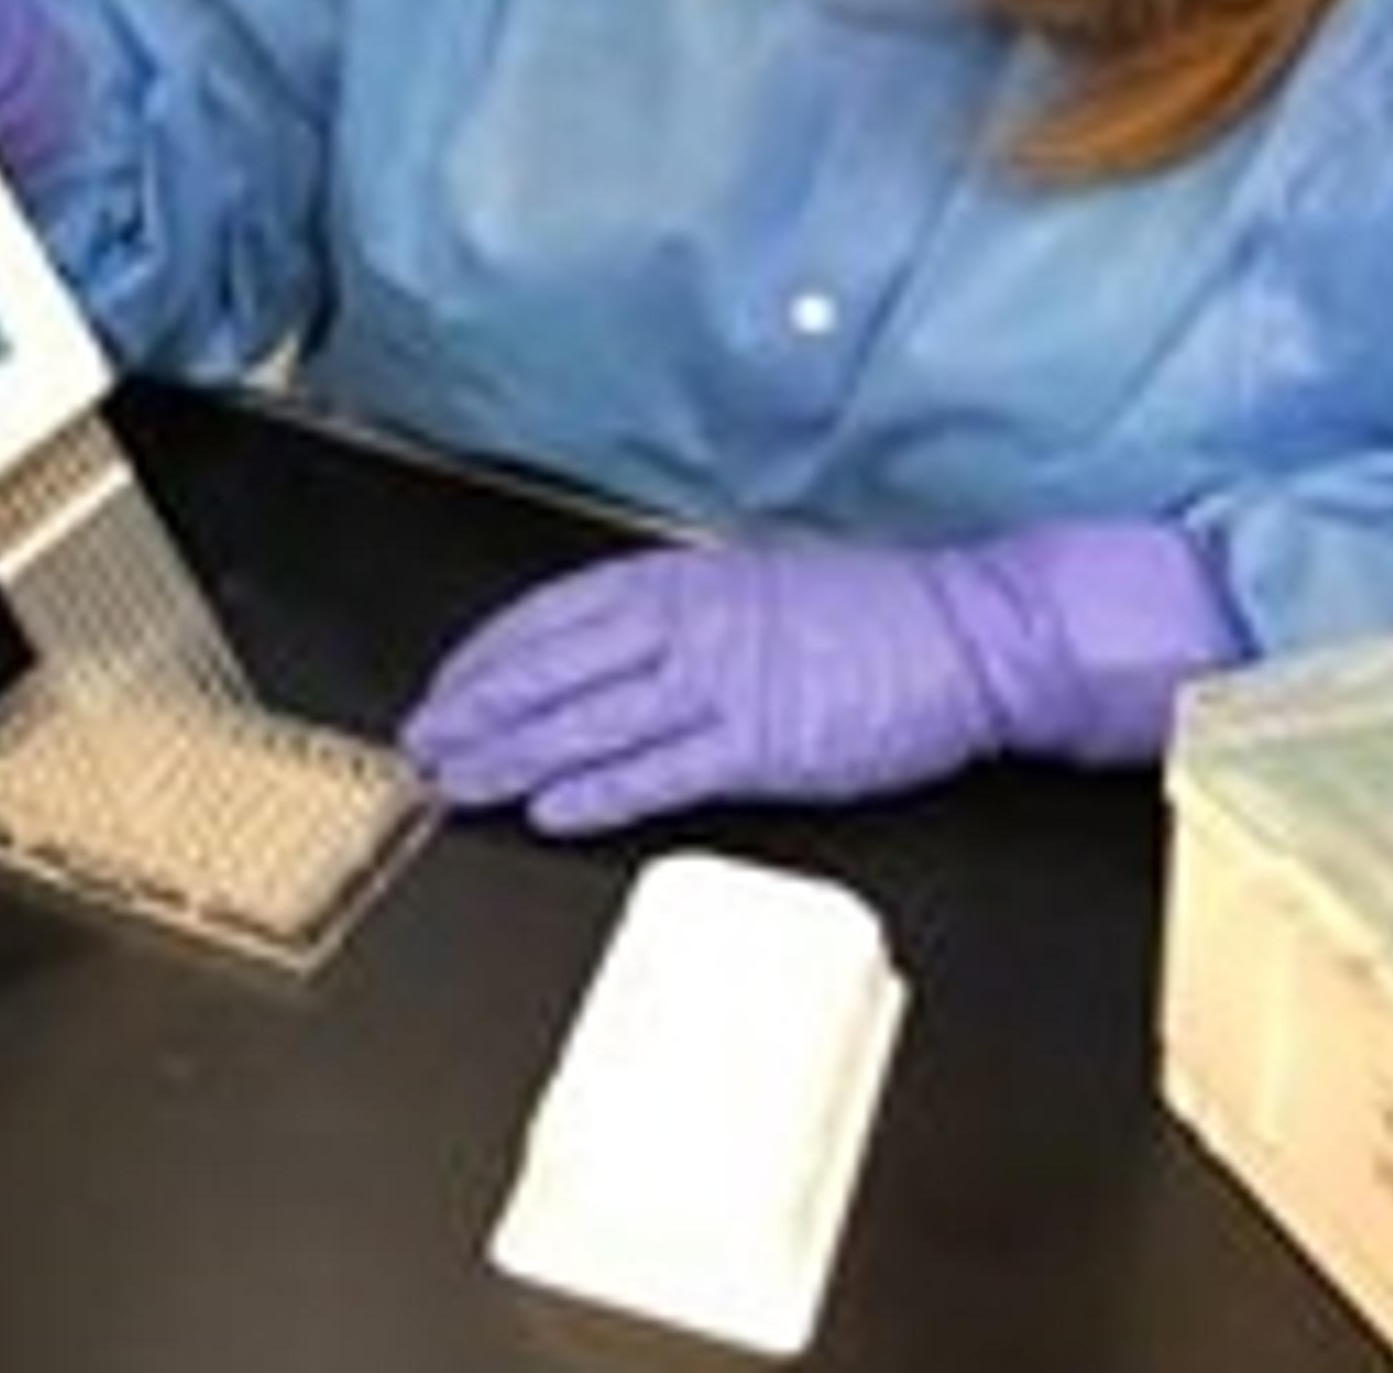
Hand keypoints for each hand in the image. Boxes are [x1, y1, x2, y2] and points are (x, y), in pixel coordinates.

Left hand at [398, 521, 1239, 836]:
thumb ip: (680, 618)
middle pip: (554, 668)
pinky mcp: (764, 746)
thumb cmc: (874, 617)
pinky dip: (600, 789)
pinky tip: (550, 809)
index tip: (445, 683)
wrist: (971, 636)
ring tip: (459, 781)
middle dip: (478, 708)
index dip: (489, 653)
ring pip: (589, 721)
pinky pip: (663, 770)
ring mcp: (724, 684)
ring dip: (513, 753)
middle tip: (421, 741)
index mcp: (684, 582)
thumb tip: (606, 645)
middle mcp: (690, 626)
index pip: (554, 614)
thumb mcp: (757, 590)